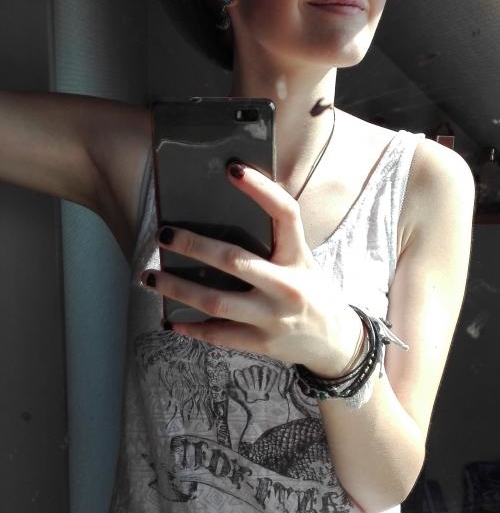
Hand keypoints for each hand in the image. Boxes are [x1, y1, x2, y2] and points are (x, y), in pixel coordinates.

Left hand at [141, 164, 361, 375]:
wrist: (335, 343)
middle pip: (234, 261)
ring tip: (150, 277)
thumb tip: (220, 216)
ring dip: (177, 289)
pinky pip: (218, 335)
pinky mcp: (261, 343)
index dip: (261, 190)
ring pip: (216, 301)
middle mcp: (287, 286)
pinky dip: (191, 327)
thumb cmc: (312, 293)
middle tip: (164, 235)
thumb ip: (272, 244)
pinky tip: (171, 319)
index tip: (232, 170)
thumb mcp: (302, 262)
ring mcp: (273, 318)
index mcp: (298, 258)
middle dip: (193, 246)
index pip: (286, 214)